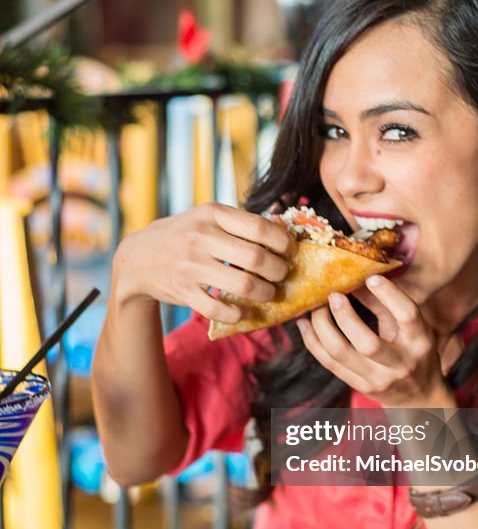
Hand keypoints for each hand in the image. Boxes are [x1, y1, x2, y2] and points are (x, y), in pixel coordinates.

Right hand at [113, 202, 295, 322]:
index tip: (289, 251)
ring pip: (244, 286)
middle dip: (279, 271)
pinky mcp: (183, 292)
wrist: (138, 258)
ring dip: (265, 294)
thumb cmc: (183, 235)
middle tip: (281, 275)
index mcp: (212, 214)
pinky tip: (244, 311)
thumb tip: (284, 234)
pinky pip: (220, 310)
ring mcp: (191, 266)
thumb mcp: (206, 218)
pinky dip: (238, 314)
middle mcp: (201, 237)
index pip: (260, 228)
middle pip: (257, 258)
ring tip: (268, 293)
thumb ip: (238, 223)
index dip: (283, 243)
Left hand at [296, 274, 458, 407]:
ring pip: (340, 353)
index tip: (370, 277)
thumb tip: (357, 280)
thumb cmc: (415, 351)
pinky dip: (312, 340)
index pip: (407, 315)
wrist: (419, 396)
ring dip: (321, 326)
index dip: (389, 294)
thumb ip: (386, 304)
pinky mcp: (360, 386)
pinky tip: (304, 323)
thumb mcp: (411, 327)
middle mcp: (400, 364)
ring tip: (315, 307)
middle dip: (345, 316)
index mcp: (420, 341)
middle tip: (333, 294)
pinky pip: (328, 362)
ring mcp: (378, 379)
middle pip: (368, 343)